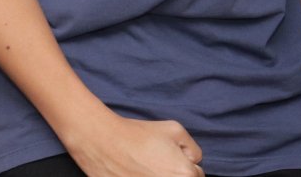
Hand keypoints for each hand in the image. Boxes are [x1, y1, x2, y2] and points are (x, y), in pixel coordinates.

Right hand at [66, 112, 203, 176]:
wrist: (103, 141)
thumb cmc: (137, 134)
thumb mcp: (174, 128)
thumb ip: (193, 148)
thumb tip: (192, 161)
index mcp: (186, 174)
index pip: (198, 175)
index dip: (183, 163)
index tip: (167, 157)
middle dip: (173, 173)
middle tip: (155, 163)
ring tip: (143, 169)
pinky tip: (134, 173)